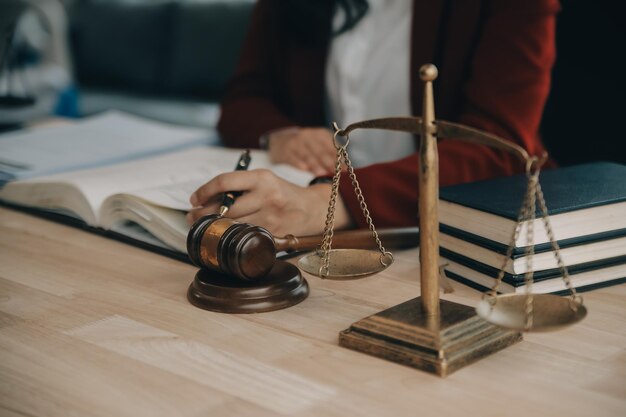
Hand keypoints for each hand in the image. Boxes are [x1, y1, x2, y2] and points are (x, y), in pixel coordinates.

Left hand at [188, 169, 352, 235]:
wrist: (311, 209)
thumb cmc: (281, 193)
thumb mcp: (263, 180)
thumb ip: (239, 187)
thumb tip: (206, 199)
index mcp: (261, 178)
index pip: (225, 182)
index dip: (205, 191)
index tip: (194, 199)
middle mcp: (266, 196)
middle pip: (225, 207)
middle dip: (203, 214)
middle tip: (192, 216)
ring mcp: (271, 217)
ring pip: (233, 225)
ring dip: (214, 227)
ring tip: (203, 226)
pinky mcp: (274, 234)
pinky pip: (246, 236)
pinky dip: (232, 237)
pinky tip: (224, 235)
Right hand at [267, 127, 336, 175]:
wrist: (279, 141)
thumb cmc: (305, 147)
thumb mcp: (318, 144)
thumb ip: (329, 154)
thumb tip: (343, 168)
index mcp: (320, 134)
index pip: (331, 146)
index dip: (338, 158)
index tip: (344, 168)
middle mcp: (308, 136)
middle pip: (320, 151)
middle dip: (328, 162)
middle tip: (336, 172)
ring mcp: (295, 143)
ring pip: (307, 155)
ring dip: (315, 164)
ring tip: (322, 173)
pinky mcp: (285, 151)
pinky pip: (293, 157)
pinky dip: (298, 163)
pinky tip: (304, 169)